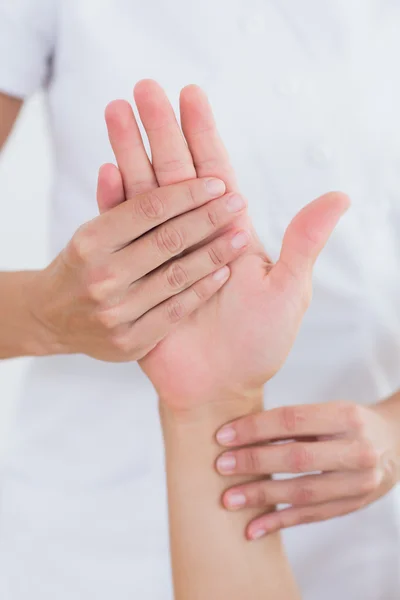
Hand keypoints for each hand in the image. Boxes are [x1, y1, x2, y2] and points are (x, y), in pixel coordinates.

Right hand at [28, 175, 247, 360]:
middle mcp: (102, 276)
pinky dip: (202, 289)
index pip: (148, 209)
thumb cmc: (81, 268)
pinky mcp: (130, 341)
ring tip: (241, 237)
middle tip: (238, 202)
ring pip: (176, 276)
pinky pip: (175, 311)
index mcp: (91, 241)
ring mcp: (116, 312)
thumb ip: (112, 205)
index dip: (186, 193)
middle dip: (208, 218)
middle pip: (167, 240)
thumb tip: (115, 166)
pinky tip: (224, 272)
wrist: (53, 321)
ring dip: (214, 253)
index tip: (217, 183)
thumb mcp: (88, 233)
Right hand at [98, 80, 348, 408]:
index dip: (203, 133)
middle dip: (160, 130)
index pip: (213, 172)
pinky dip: (112, 204)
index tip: (190, 94)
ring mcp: (160, 256)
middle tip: (144, 88)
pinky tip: (105, 172)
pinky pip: (123, 238)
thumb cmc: (258, 343)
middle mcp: (191, 237)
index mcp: (228, 232)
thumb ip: (304, 243)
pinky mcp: (135, 279)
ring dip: (130, 154)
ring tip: (116, 112)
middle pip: (173, 173)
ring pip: (143, 195)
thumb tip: (341, 195)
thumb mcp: (289, 292)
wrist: (218, 387)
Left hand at [215, 400, 399, 538]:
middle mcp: (357, 450)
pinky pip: (311, 516)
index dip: (255, 428)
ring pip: (303, 492)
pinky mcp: (354, 505)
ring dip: (262, 497)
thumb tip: (238, 430)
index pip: (292, 420)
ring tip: (228, 499)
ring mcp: (359, 482)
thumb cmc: (348, 424)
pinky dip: (279, 522)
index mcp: (346, 416)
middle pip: (297, 458)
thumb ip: (293, 422)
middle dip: (254, 462)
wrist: (395, 444)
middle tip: (221, 466)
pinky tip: (252, 527)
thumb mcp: (328, 411)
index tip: (223, 435)